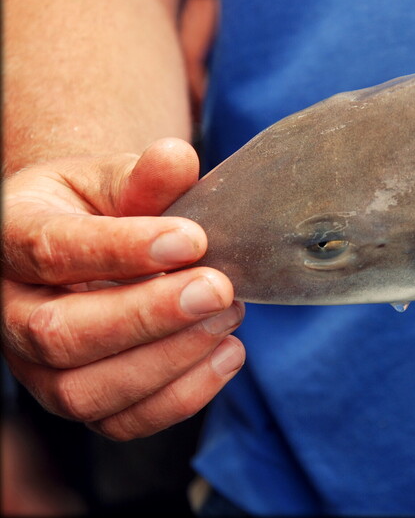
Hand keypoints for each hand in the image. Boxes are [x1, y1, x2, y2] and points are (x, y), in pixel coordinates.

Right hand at [2, 138, 244, 439]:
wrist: (85, 246)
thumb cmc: (98, 208)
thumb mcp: (113, 178)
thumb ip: (143, 175)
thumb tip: (175, 157)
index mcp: (12, 238)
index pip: (52, 250)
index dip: (122, 249)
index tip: (192, 239)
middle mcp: (11, 311)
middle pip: (60, 334)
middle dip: (149, 316)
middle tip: (218, 288)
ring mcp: (39, 366)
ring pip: (86, 391)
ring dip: (170, 360)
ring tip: (228, 316)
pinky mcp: (79, 399)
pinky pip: (120, 422)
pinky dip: (182, 397)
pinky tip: (228, 354)